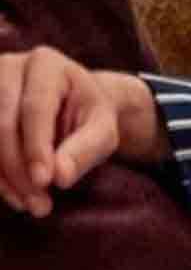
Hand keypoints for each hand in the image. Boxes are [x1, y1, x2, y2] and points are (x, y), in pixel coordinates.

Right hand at [0, 47, 123, 217]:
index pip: (34, 108)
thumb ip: (86, 149)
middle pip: (2, 123)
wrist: (71, 107)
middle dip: (18, 168)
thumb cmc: (89, 117)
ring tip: (30, 205)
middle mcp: (8, 68)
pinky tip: (13, 196)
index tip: (45, 182)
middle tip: (40, 205)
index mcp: (46, 64)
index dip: (36, 147)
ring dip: (3, 178)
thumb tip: (59, 176)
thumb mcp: (102, 130)